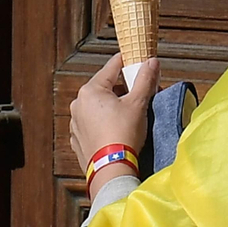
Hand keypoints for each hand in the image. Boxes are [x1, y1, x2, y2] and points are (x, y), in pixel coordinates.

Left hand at [69, 53, 157, 191]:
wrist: (111, 168)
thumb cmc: (124, 133)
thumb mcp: (138, 104)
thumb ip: (145, 80)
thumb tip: (152, 61)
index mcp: (91, 90)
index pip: (111, 68)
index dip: (126, 62)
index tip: (136, 59)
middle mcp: (78, 103)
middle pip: (103, 88)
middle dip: (121, 90)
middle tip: (138, 96)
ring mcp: (75, 122)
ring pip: (96, 107)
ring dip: (110, 108)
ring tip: (127, 118)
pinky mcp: (77, 139)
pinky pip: (91, 124)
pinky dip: (102, 124)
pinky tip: (115, 132)